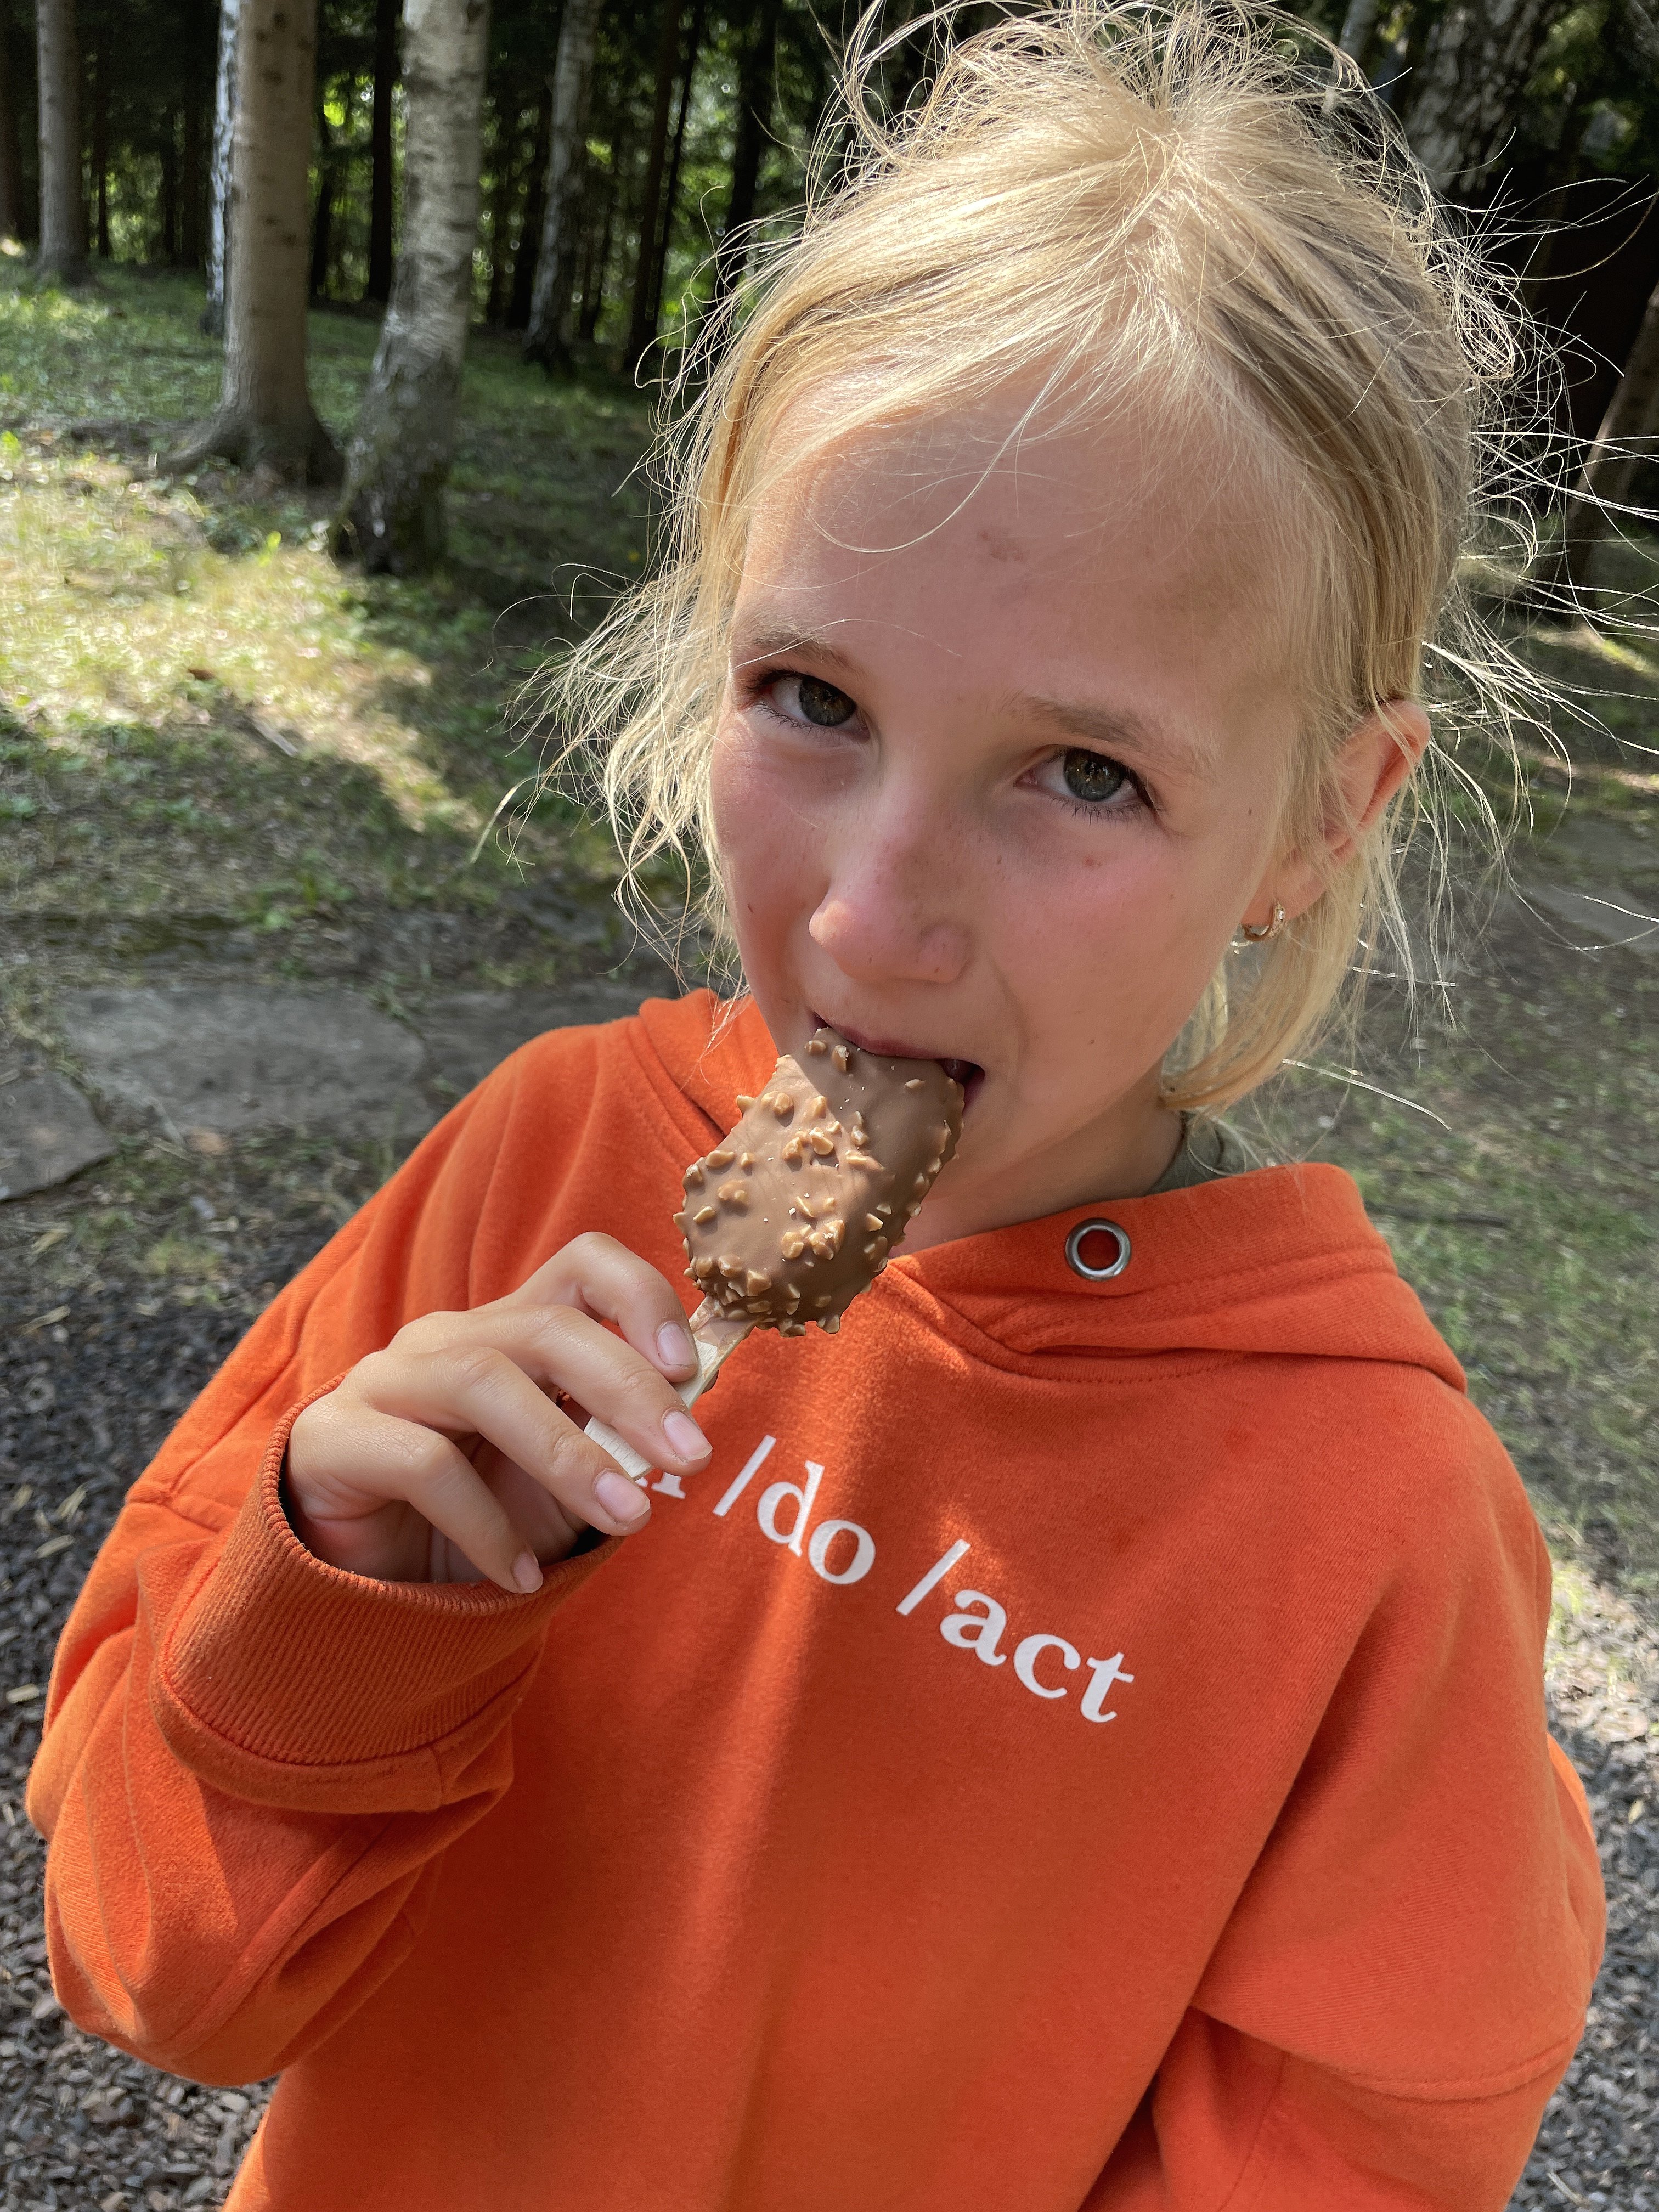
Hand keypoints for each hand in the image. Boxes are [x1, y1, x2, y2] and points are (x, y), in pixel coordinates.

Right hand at [285, 1235, 711, 1592]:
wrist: (364, 1583)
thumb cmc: (479, 1515)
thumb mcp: (565, 1473)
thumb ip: (620, 1430)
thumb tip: (703, 1386)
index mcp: (510, 1329)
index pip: (582, 1265)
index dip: (642, 1298)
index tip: (690, 1368)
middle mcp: (447, 1338)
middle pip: (545, 1328)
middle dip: (628, 1390)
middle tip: (689, 1459)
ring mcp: (384, 1381)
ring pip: (484, 1383)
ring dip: (568, 1455)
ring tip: (628, 1517)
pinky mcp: (334, 1438)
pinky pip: (422, 1463)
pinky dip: (485, 1524)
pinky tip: (521, 1577)